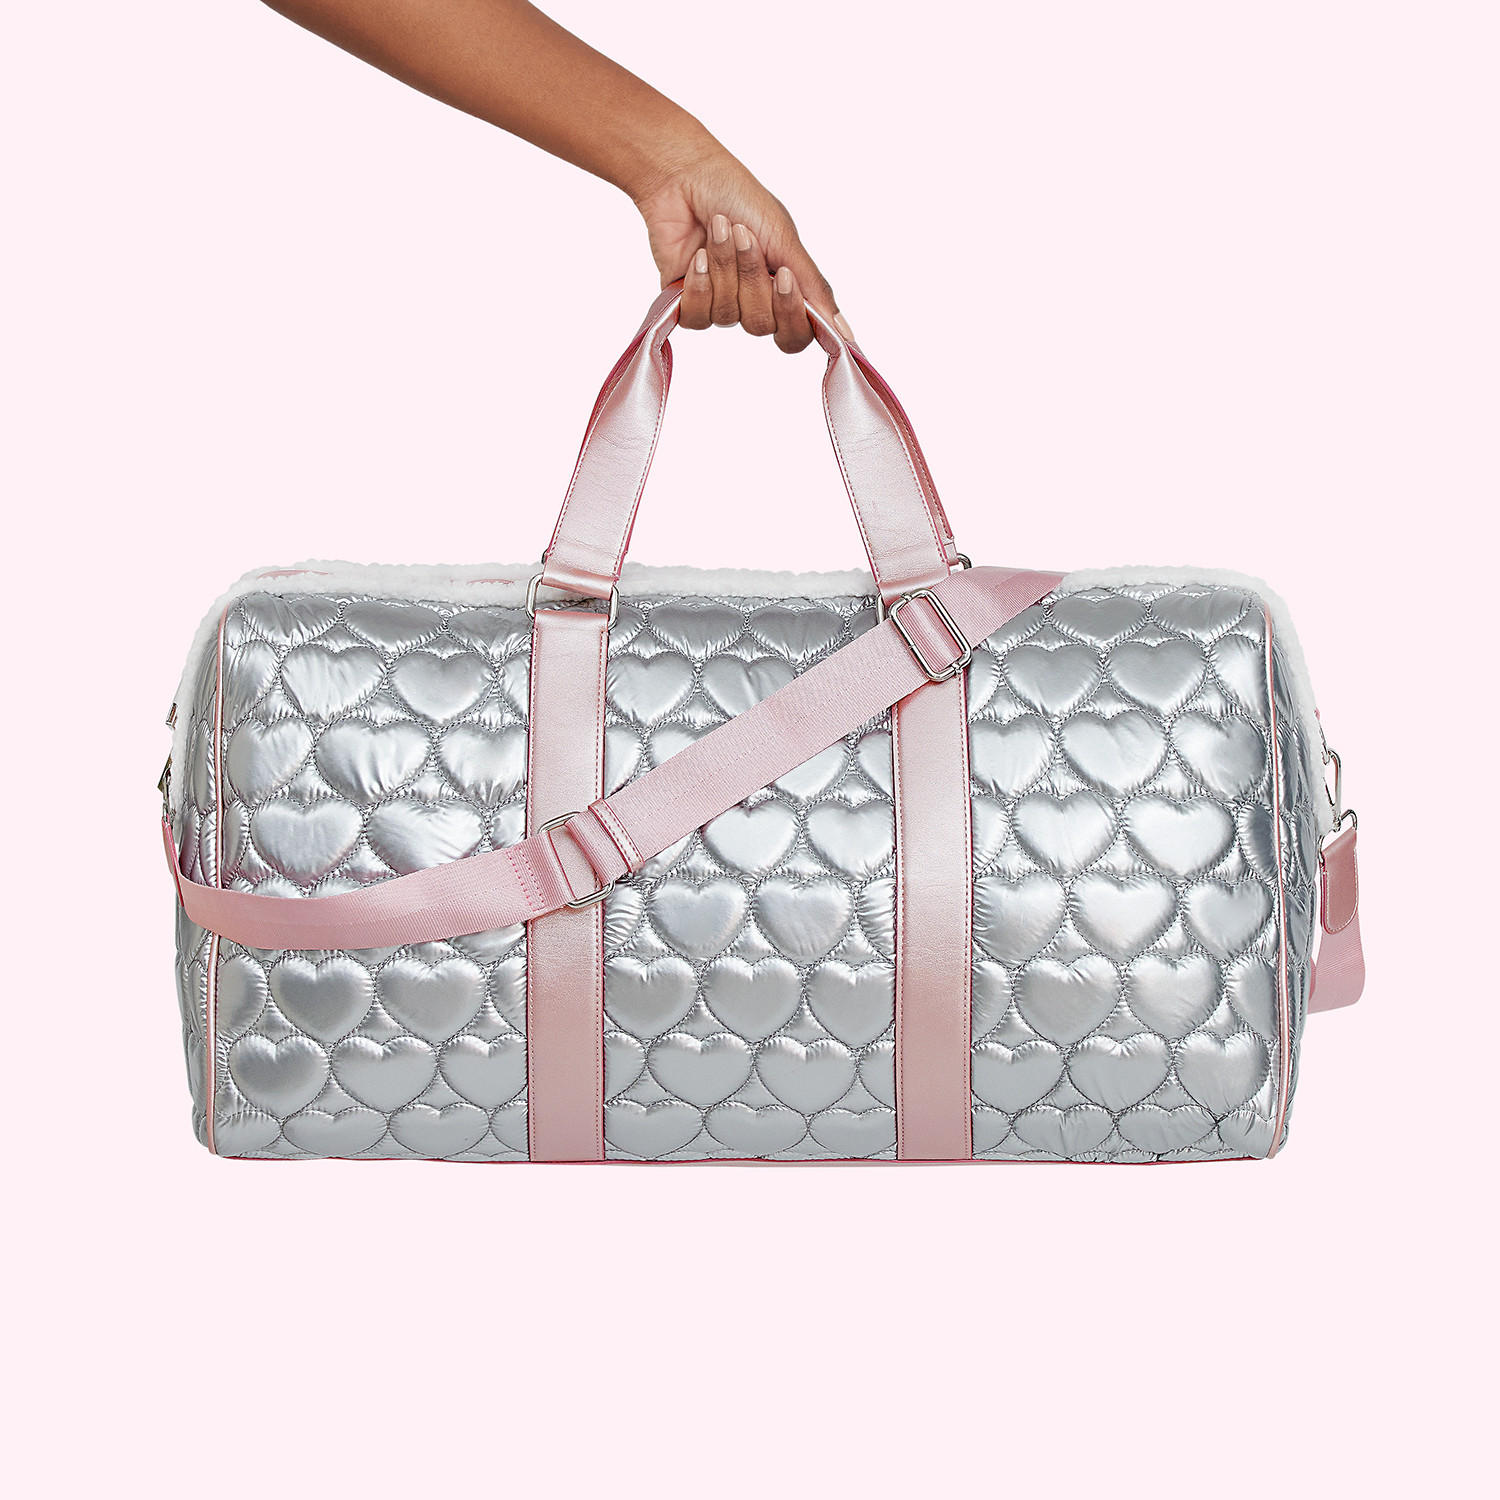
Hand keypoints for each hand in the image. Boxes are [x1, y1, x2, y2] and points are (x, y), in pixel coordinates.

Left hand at [634, 145, 849, 353]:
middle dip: (752, 277)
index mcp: (783, 287)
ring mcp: (719, 301)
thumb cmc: (736, 194)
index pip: (795, 334)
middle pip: (760, 325)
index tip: (783, 276)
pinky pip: (698, 317)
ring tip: (718, 231)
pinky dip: (699, 283)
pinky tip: (697, 255)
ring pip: (727, 316)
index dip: (790, 313)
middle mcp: (752, 299)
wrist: (685, 174)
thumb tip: (844, 335)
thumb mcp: (785, 239)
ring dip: (725, 269)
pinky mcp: (686, 301)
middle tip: (744, 236)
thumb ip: (813, 288)